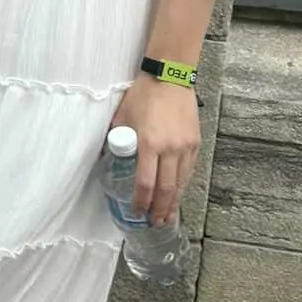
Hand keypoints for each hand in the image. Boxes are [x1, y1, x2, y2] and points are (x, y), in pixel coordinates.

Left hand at [111, 73, 200, 225]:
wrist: (170, 77)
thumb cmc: (143, 96)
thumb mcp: (121, 117)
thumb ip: (116, 139)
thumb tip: (106, 157)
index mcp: (149, 143)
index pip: (145, 182)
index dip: (141, 201)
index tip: (137, 211)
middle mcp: (170, 149)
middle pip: (166, 188)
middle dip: (160, 209)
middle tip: (155, 223)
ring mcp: (186, 147)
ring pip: (181, 182)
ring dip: (174, 202)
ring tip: (168, 216)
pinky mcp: (195, 143)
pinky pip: (189, 170)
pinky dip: (183, 185)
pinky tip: (178, 194)